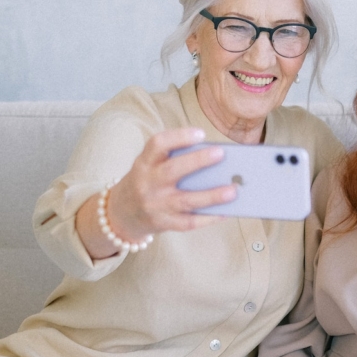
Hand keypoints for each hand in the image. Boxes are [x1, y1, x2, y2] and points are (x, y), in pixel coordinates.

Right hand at [76, 128, 237, 257]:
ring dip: (212, 195)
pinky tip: (227, 212)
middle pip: (172, 171)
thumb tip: (217, 164)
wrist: (122, 213)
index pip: (157, 144)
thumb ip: (175, 160)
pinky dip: (209, 217)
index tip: (200, 133)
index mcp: (144, 163)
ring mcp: (155, 205)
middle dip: (198, 161)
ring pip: (186, 200)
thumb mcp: (151, 166)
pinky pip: (189, 222)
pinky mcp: (163, 223)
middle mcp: (147, 183)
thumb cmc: (147, 182)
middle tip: (222, 154)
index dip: (179, 137)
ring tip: (234, 189)